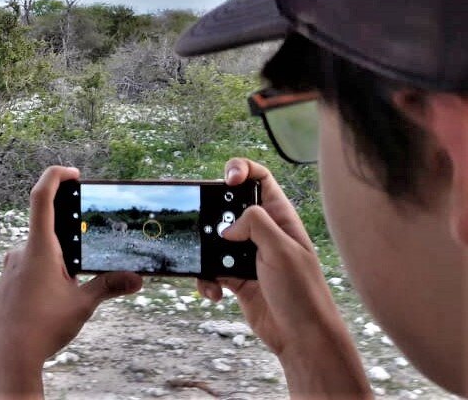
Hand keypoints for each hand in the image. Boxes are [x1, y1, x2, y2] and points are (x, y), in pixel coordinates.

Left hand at [0, 166, 141, 398]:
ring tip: (73, 288)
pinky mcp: (6, 283)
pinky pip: (29, 269)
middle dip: (71, 239)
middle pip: (48, 229)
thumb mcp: (81, 306)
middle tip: (89, 253)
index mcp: (38, 248)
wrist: (5, 357)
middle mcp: (20, 252)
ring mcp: (11, 268)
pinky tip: (54, 302)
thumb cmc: (40, 329)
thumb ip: (109, 286)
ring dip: (60, 263)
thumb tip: (138, 278)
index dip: (56, 176)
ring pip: (40, 253)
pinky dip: (46, 275)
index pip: (42, 197)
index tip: (74, 173)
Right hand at [197, 158, 370, 396]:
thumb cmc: (303, 293)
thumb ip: (255, 224)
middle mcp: (263, 232)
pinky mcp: (235, 277)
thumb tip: (228, 226)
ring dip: (205, 254)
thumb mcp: (282, 250)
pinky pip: (210, 269)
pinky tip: (214, 292)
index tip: (227, 180)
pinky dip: (206, 280)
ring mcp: (247, 255)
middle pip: (227, 207)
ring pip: (213, 240)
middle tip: (212, 234)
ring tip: (212, 272)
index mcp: (280, 217)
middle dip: (211, 217)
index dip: (241, 170)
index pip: (260, 179)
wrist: (301, 338)